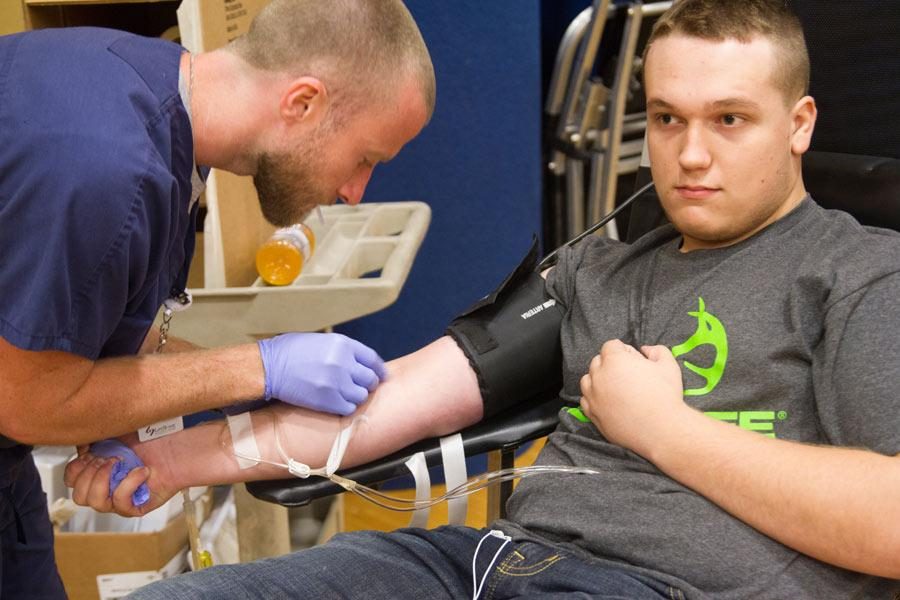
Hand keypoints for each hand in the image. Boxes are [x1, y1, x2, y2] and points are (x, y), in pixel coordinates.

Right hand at [64, 434, 178, 516]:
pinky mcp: (135, 507)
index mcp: (96, 472)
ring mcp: (119, 500)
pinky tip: (141, 471)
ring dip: (105, 479)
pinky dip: (129, 484)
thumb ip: (91, 440)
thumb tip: (77, 450)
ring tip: (122, 463)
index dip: (76, 468)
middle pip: (79, 496)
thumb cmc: (150, 439)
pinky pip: (120, 504)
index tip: (91, 454)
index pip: (70, 480)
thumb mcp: (114, 433)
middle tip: (111, 458)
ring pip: (95, 503)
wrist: (176, 447)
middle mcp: (106, 488)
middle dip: (91, 473)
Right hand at [258, 333, 386, 414]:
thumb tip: (360, 363)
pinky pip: (348, 408)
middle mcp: (343, 362)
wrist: (269, 367)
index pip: (372, 359)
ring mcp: (335, 382)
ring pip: (361, 396)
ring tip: (345, 395)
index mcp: (343, 344)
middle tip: (360, 387)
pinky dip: (345, 407)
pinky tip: (337, 403)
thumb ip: (343, 351)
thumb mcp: (321, 341)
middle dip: (367, 384)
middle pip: (370, 379)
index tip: (381, 376)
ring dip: (356, 397)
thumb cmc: (291, 351)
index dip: (379, 370)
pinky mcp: (326, 400)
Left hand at [579, 340, 685, 456]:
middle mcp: (599, 376)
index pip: (610, 346)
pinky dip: (594, 397)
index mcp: (614, 360)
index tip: (634, 360)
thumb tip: (645, 349)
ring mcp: (593, 396)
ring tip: (617, 388)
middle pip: (598, 361)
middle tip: (628, 375)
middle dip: (611, 363)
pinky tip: (610, 401)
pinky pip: (586, 399)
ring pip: (588, 380)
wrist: (662, 430)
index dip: (624, 350)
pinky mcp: (592, 414)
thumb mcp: (668, 365)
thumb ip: (656, 350)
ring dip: (599, 379)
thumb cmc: (666, 396)